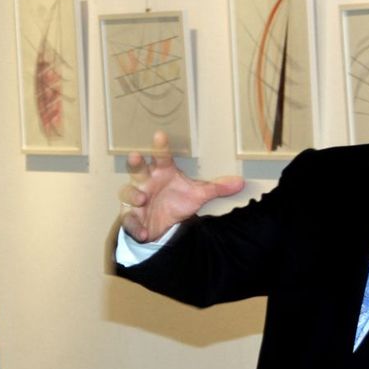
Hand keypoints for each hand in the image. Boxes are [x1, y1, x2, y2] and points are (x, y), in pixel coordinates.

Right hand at [118, 131, 244, 241]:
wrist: (163, 224)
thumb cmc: (177, 200)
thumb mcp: (198, 194)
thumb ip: (217, 188)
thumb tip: (241, 182)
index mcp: (162, 172)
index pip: (161, 156)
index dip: (160, 147)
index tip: (160, 135)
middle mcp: (146, 182)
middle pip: (137, 169)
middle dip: (135, 163)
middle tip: (135, 156)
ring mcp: (136, 198)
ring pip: (127, 192)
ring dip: (133, 194)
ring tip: (142, 199)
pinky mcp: (132, 217)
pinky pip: (129, 220)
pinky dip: (134, 226)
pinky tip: (143, 232)